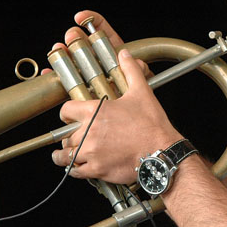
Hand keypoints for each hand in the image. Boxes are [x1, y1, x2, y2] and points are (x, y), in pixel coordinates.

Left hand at [50, 11, 179, 182]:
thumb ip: (130, 71)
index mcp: (95, 111)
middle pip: (65, 135)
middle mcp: (89, 132)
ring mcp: (91, 152)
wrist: (161, 152)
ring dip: (64, 155)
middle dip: (69, 136)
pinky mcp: (96, 169)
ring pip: (66, 155)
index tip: (69, 117)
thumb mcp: (141, 93)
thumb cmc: (151, 125)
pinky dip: (73, 169)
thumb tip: (125, 54)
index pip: (66, 110)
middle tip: (74, 137)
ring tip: (65, 155)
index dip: (67, 113)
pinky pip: (75, 171)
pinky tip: (76, 167)